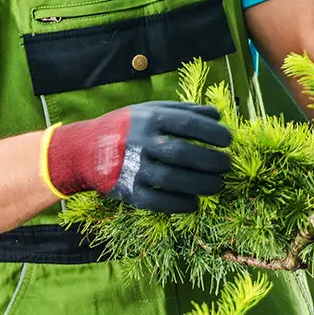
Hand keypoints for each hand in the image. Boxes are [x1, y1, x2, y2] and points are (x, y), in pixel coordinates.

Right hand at [44, 101, 232, 213]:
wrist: (85, 149)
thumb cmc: (126, 127)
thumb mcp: (150, 110)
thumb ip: (183, 111)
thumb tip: (217, 115)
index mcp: (149, 119)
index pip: (187, 124)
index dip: (212, 133)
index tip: (228, 140)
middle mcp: (141, 142)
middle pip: (183, 153)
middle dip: (211, 161)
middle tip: (226, 165)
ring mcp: (133, 168)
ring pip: (174, 180)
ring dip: (202, 184)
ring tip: (216, 185)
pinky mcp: (128, 191)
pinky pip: (158, 202)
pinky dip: (180, 204)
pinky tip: (193, 202)